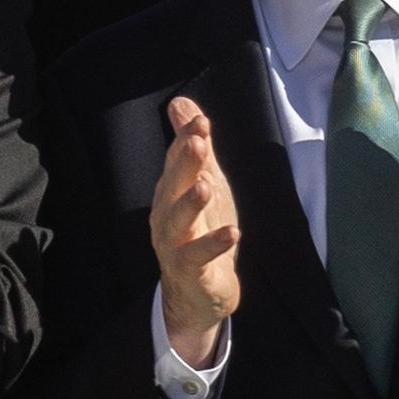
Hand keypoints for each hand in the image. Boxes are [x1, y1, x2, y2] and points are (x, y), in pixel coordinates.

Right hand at [153, 94, 244, 372]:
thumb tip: (181, 103)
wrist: (196, 294)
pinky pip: (198, 257)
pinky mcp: (191, 271)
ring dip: (191, 203)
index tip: (199, 120)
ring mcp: (175, 245)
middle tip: (197, 141)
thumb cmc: (200, 233)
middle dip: (183, 164)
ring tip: (207, 185)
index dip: (186, 142)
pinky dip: (213, 244)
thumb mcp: (203, 185)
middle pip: (172, 187)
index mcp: (169, 195)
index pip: (176, 163)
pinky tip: (232, 231)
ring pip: (178, 221)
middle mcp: (166, 217)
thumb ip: (192, 147)